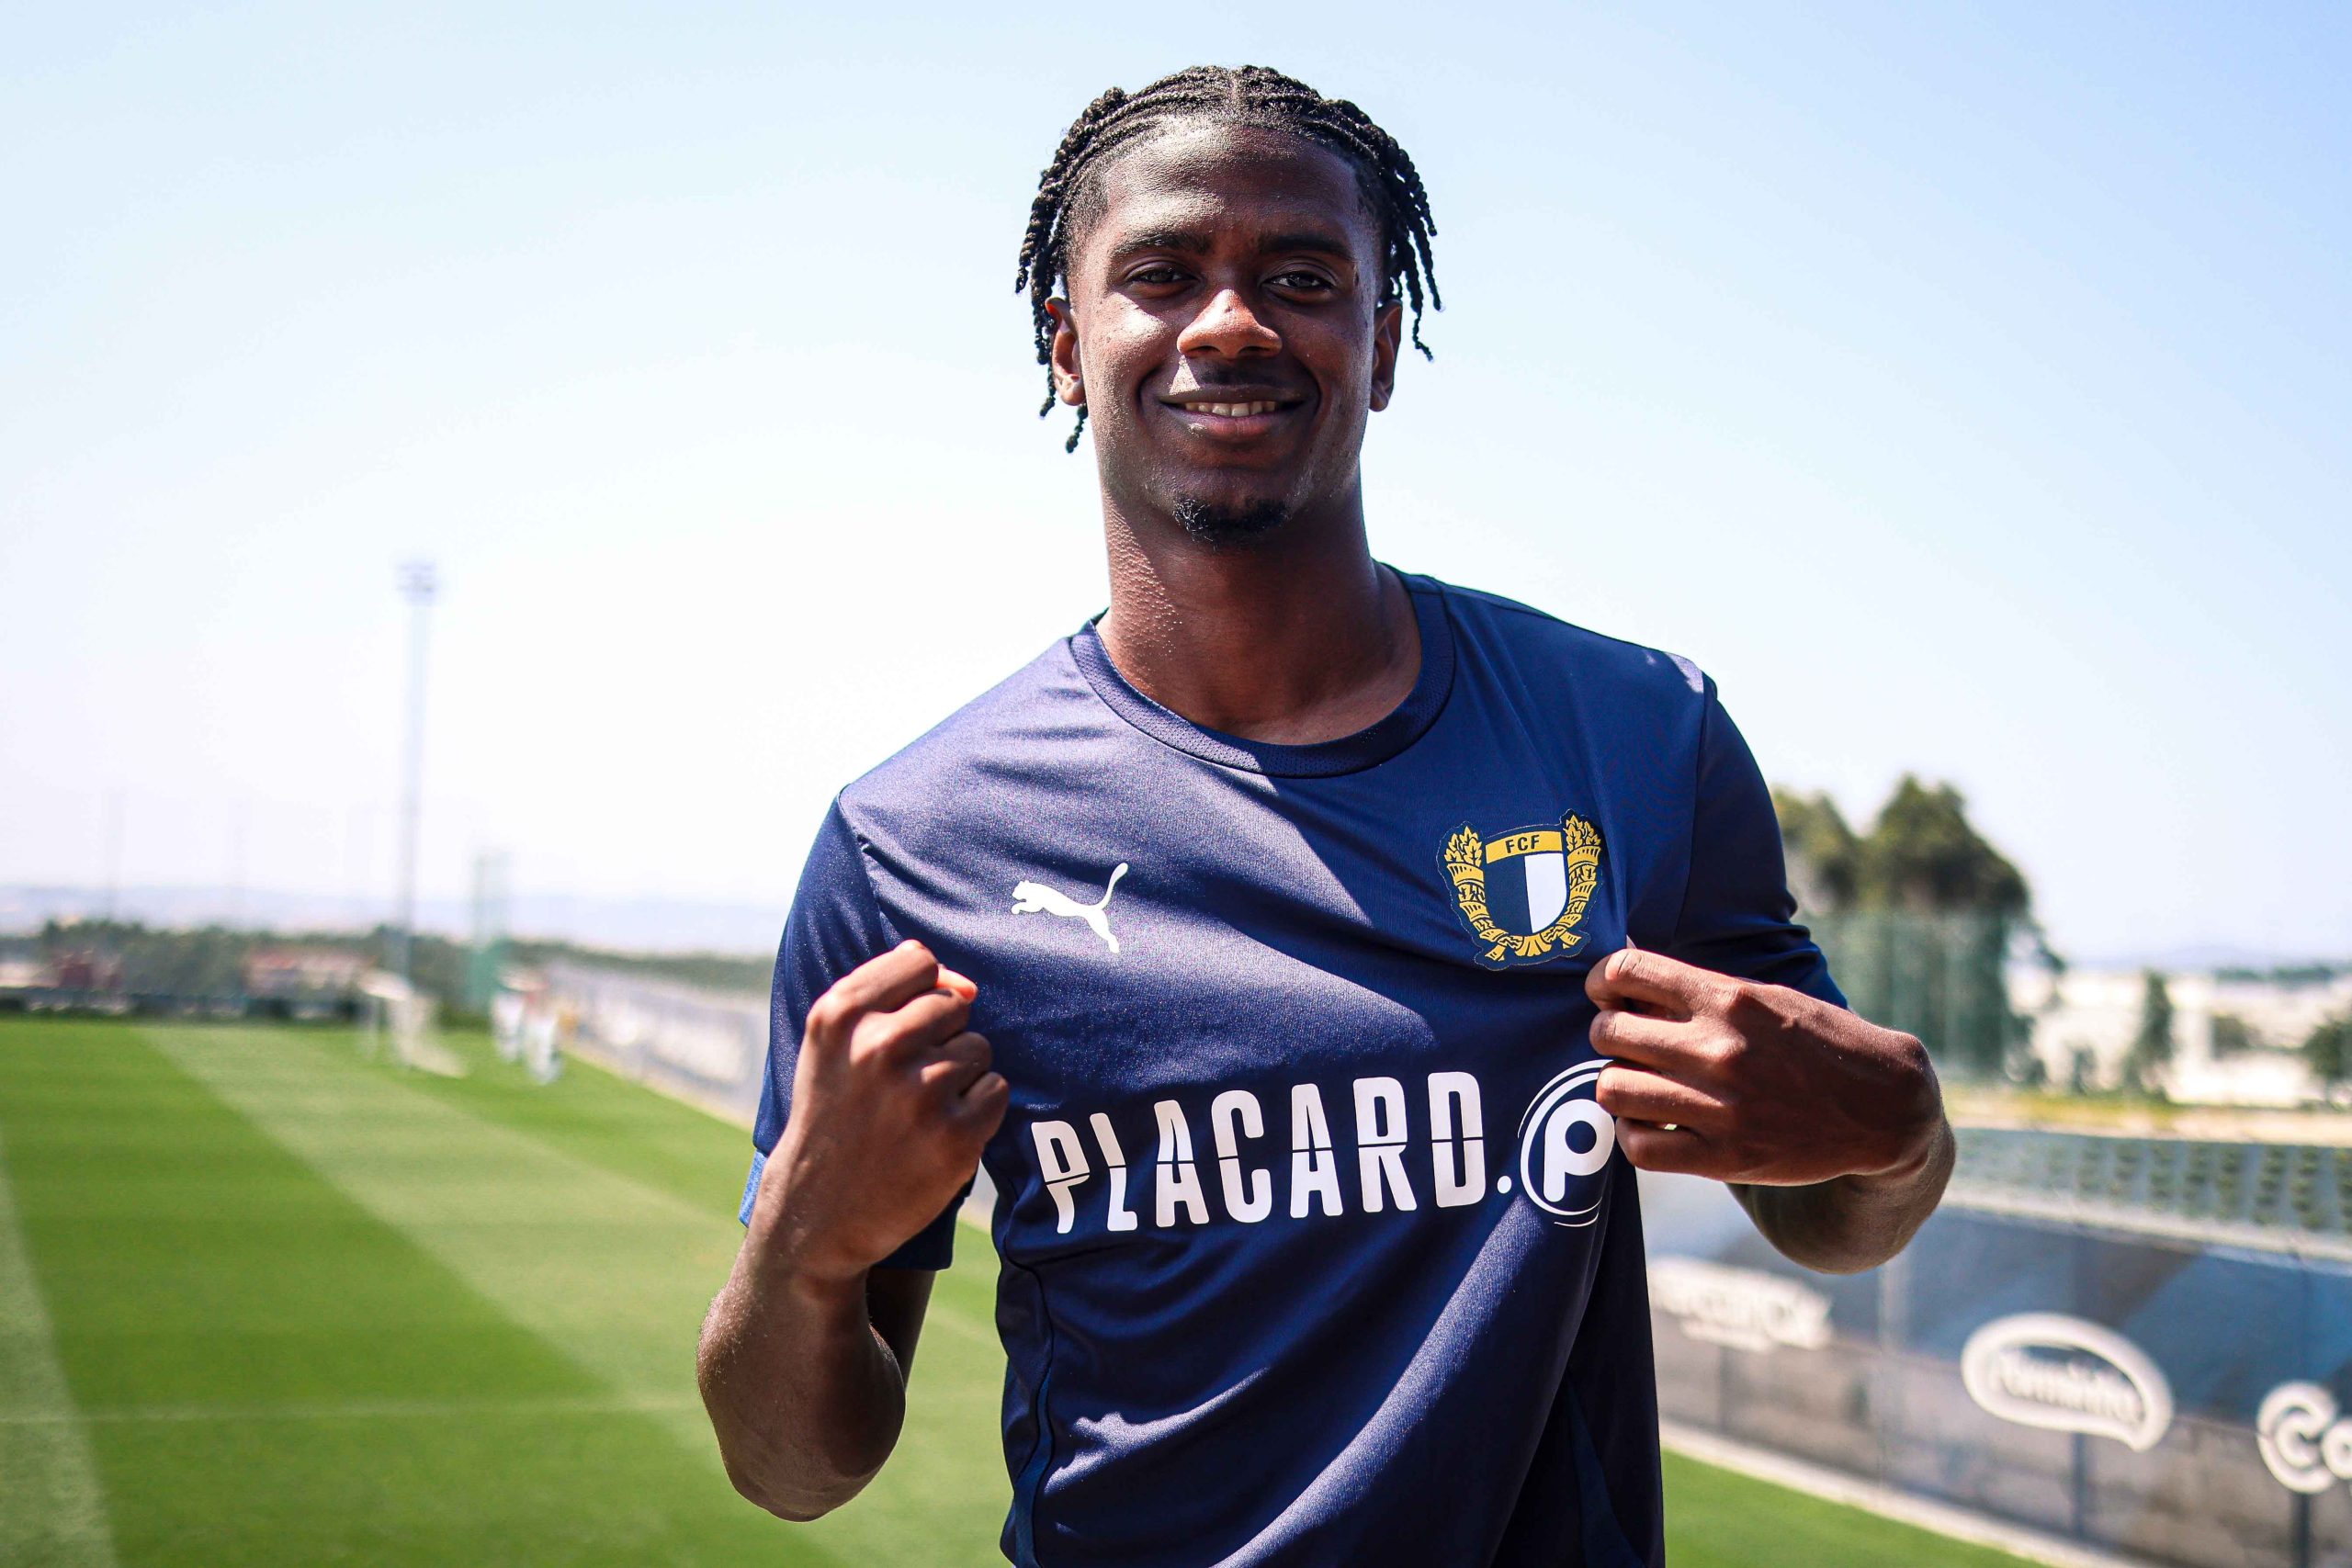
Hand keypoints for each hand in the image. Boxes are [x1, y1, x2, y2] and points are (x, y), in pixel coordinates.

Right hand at [751, 941, 1008, 1281]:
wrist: (817, 1211)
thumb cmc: (835, 1111)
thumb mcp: (832, 1041)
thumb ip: (889, 990)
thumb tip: (966, 984)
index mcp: (842, 1015)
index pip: (921, 962)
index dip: (919, 994)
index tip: (898, 1031)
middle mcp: (879, 1048)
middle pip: (955, 1004)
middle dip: (940, 1039)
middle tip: (903, 1083)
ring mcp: (920, 1093)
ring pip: (978, 1049)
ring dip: (959, 1077)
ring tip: (916, 1111)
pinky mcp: (955, 1136)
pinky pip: (996, 1090)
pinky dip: (977, 1111)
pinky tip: (937, 1133)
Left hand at [1586, 947, 1942, 1187]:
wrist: (1882, 1107)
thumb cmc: (1818, 1043)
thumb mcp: (1766, 998)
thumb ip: (1700, 992)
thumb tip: (1627, 980)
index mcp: (1729, 999)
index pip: (1626, 973)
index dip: (1602, 982)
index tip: (1608, 994)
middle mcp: (1719, 1050)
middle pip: (1607, 1033)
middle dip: (1606, 1034)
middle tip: (1625, 1043)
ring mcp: (1720, 1107)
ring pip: (1612, 1090)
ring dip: (1616, 1084)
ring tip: (1637, 1084)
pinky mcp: (1725, 1158)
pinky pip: (1640, 1147)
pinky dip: (1633, 1134)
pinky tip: (1651, 1124)